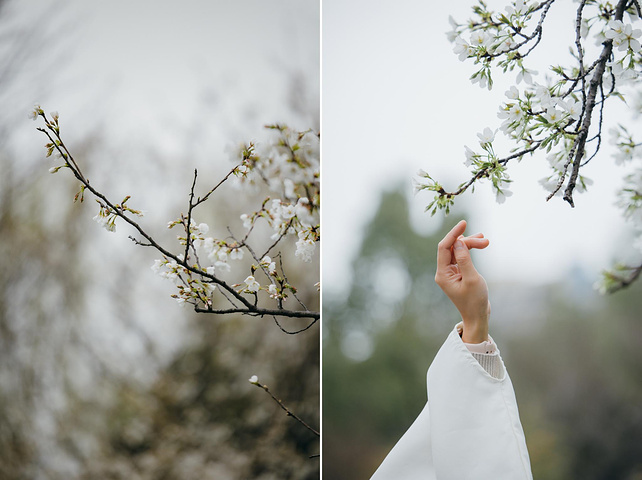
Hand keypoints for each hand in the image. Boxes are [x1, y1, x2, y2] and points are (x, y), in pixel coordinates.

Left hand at [434, 220, 490, 343]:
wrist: (477, 317)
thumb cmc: (475, 301)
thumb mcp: (472, 279)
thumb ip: (464, 260)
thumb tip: (458, 243)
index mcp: (442, 274)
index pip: (443, 248)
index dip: (453, 234)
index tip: (463, 223)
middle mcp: (443, 272)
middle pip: (452, 248)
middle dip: (468, 241)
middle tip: (485, 240)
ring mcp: (450, 272)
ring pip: (457, 251)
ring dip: (470, 244)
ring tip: (485, 240)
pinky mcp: (457, 273)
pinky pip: (461, 256)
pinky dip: (470, 250)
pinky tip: (480, 243)